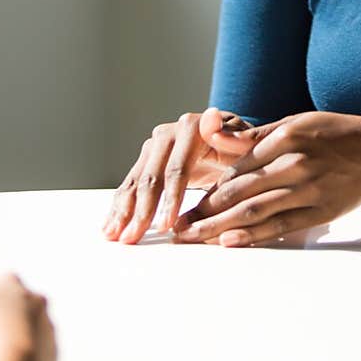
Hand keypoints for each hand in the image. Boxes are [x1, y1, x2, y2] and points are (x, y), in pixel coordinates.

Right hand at [0, 257, 56, 360]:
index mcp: (12, 282)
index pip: (0, 283)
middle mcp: (35, 297)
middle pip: (18, 303)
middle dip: (6, 315)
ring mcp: (46, 321)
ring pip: (31, 325)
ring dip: (19, 334)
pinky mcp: (53, 346)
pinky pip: (41, 348)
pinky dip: (30, 353)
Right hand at [103, 108, 256, 243]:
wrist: (232, 143)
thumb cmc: (244, 148)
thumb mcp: (249, 143)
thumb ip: (237, 135)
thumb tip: (212, 122)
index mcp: (192, 127)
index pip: (178, 168)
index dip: (171, 198)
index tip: (167, 225)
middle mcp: (167, 133)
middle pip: (151, 176)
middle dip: (143, 210)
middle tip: (135, 238)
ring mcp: (154, 147)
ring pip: (136, 181)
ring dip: (125, 211)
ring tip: (116, 236)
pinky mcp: (146, 160)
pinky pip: (130, 185)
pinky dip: (120, 206)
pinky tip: (111, 226)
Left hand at [173, 110, 360, 246]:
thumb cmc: (334, 134)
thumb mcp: (296, 122)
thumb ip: (255, 135)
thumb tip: (213, 134)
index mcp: (285, 137)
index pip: (235, 168)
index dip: (207, 187)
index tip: (182, 200)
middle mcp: (294, 163)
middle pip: (238, 192)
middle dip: (203, 211)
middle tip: (177, 228)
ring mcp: (308, 190)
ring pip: (254, 211)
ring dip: (218, 227)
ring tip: (193, 238)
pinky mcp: (320, 212)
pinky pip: (280, 226)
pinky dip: (253, 236)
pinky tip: (229, 242)